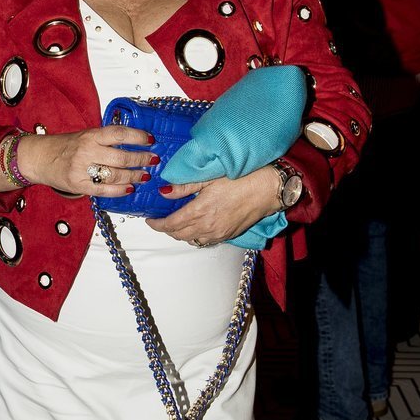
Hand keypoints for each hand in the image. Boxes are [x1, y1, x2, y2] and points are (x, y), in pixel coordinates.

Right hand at [17, 127, 157, 197]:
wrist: (39, 158)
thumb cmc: (64, 147)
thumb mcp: (85, 135)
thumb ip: (106, 139)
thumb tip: (134, 144)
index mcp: (91, 135)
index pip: (120, 134)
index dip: (138, 137)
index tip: (151, 140)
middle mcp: (87, 151)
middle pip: (122, 157)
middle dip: (141, 159)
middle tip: (153, 160)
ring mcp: (82, 170)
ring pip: (116, 175)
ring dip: (134, 176)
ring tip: (144, 175)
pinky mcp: (79, 186)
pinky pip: (105, 190)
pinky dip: (120, 190)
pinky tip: (130, 188)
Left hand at [149, 166, 280, 244]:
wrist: (269, 189)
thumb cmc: (242, 178)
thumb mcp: (210, 178)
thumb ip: (185, 186)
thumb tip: (164, 192)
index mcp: (200, 211)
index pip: (170, 224)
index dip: (157, 224)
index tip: (150, 220)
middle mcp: (208, 226)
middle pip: (178, 235)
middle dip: (166, 229)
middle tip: (161, 220)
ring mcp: (218, 233)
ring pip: (191, 240)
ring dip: (180, 234)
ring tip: (176, 223)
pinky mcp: (228, 235)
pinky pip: (205, 241)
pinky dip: (195, 237)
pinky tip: (195, 227)